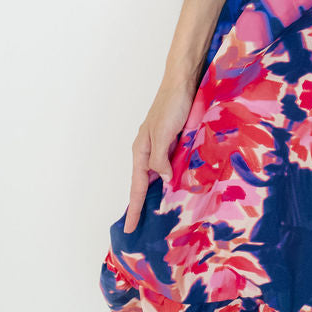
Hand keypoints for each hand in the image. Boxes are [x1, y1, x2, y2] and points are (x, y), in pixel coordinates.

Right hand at [123, 75, 197, 233]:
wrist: (183, 82)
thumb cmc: (171, 104)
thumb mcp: (163, 133)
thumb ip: (160, 158)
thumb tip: (163, 180)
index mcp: (141, 150)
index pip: (136, 186)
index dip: (133, 208)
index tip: (128, 228)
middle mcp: (150, 150)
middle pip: (144, 184)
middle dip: (143, 205)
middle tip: (142, 228)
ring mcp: (162, 146)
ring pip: (159, 175)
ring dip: (159, 192)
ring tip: (159, 214)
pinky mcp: (175, 141)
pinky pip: (172, 165)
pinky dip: (173, 178)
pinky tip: (178, 186)